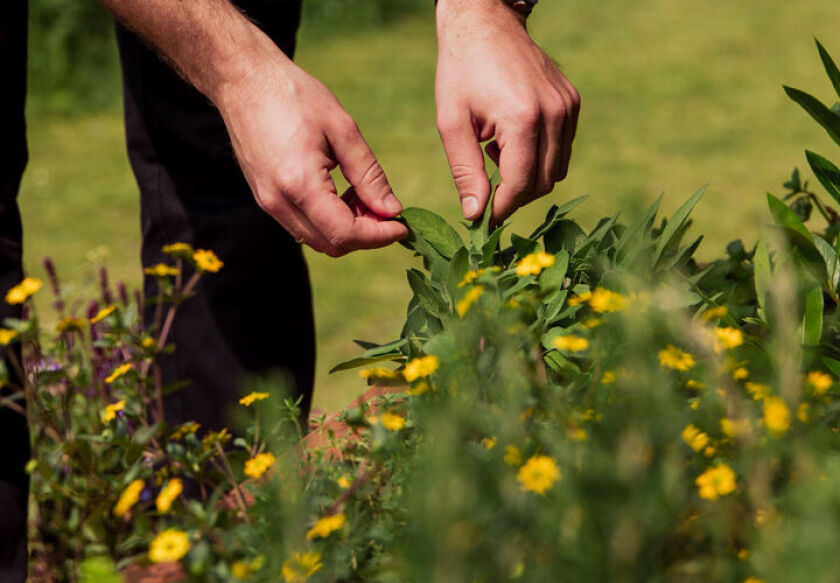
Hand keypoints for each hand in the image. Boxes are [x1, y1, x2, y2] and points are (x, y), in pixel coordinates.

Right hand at [215, 51, 407, 256]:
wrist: (244, 80)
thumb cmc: (294, 95)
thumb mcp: (342, 128)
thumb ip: (368, 174)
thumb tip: (391, 209)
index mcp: (299, 184)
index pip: (345, 233)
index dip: (379, 236)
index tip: (402, 225)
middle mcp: (279, 202)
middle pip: (332, 245)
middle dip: (365, 235)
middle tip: (385, 208)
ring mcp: (268, 203)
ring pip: (317, 239)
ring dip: (347, 229)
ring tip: (362, 196)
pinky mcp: (265, 198)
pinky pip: (302, 226)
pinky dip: (328, 221)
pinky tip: (340, 194)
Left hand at [435, 0, 580, 221]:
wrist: (484, 23)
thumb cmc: (461, 72)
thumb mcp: (452, 123)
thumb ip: (465, 171)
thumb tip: (476, 214)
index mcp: (522, 118)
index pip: (521, 184)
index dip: (502, 207)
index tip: (484, 217)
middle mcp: (554, 113)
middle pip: (543, 183)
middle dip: (514, 194)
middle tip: (486, 184)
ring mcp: (568, 106)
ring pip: (556, 170)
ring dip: (527, 176)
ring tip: (495, 152)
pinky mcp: (572, 102)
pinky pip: (562, 149)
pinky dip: (539, 156)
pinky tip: (511, 138)